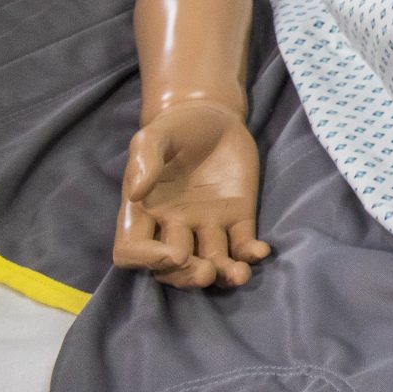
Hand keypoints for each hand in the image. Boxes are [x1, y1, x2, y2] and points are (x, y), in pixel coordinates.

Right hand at [115, 103, 270, 288]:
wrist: (213, 116)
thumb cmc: (177, 128)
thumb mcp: (155, 135)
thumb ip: (144, 159)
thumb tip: (136, 193)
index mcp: (143, 213)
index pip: (132, 251)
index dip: (148, 260)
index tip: (174, 254)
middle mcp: (172, 226)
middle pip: (173, 267)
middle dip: (187, 274)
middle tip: (205, 272)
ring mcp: (206, 224)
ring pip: (211, 262)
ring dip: (222, 274)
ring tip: (238, 275)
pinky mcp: (237, 216)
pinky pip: (242, 243)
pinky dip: (250, 253)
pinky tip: (260, 252)